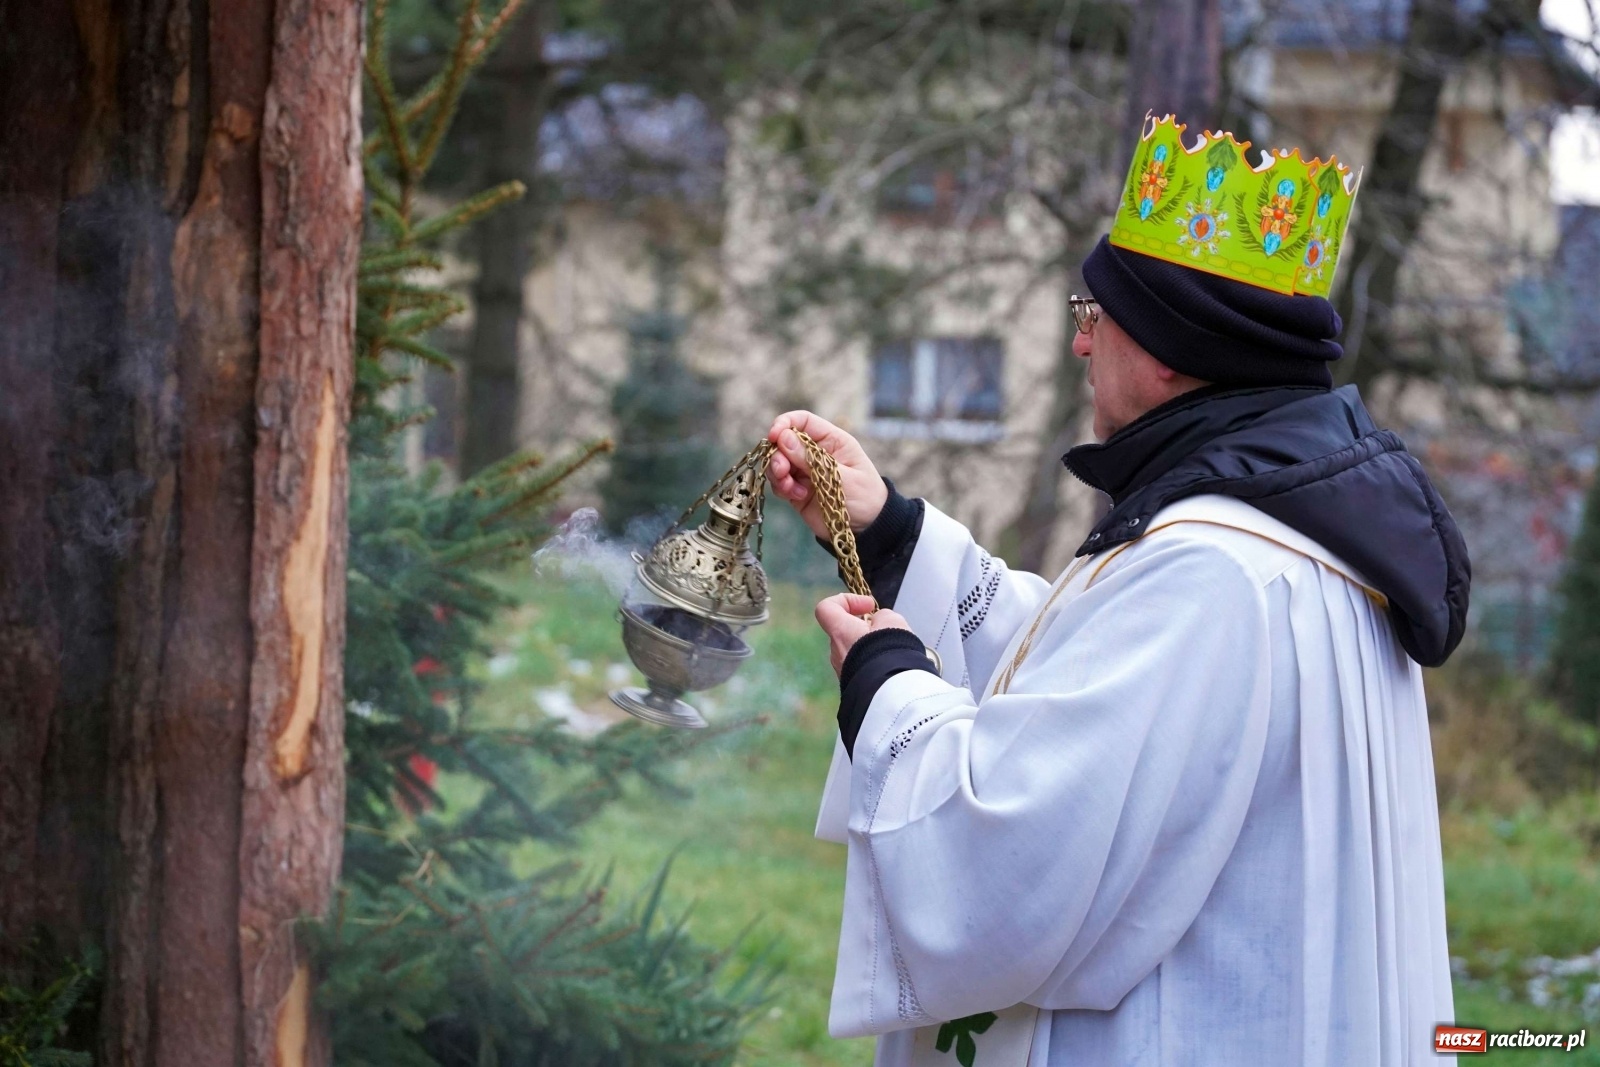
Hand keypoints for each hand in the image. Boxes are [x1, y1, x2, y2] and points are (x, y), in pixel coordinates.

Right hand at [766, 411, 889, 540]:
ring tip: (789, 487)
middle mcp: (815, 453)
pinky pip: (780, 483)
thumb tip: (783, 437)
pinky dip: (782, 488)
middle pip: (784, 442)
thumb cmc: (865, 496)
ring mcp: (805, 471)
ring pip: (778, 463)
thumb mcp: (841, 476)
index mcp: (831, 441)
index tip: (774, 436)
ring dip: (778, 473)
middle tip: (782, 470)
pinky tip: (797, 496)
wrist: (868, 528)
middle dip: (778, 454)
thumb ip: (811, 459)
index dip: (785, 423)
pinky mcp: (798, 490)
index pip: (803, 421)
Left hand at [814, 593, 913, 676]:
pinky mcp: (853, 686)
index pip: (826, 608)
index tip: (868, 607)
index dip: (846, 601)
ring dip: (871, 646)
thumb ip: (882, 617)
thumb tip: (879, 623)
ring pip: (855, 651)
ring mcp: (843, 671)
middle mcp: (836, 652)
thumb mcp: (893, 622)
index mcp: (840, 632)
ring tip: (894, 650)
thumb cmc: (891, 654)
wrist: (893, 694)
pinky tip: (891, 666)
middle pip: (844, 631)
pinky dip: (873, 662)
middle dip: (865, 627)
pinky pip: (861, 667)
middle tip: (887, 631)